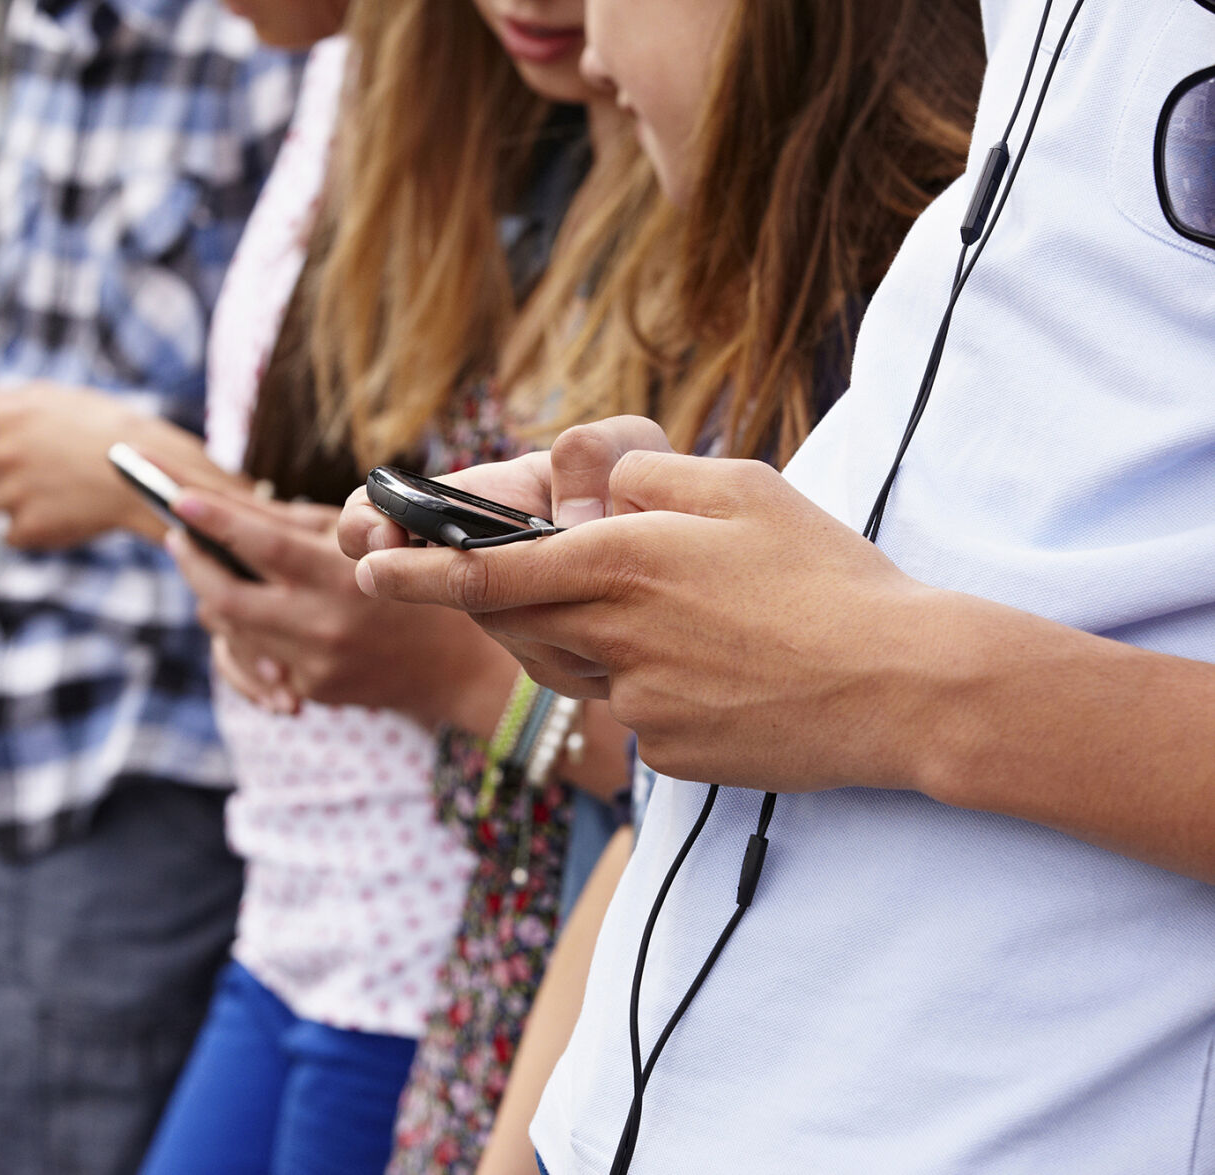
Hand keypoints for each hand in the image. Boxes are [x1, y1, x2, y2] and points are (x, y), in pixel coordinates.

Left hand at [0, 384, 241, 550]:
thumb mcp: (49, 398)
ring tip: (18, 484)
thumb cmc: (98, 425)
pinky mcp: (31, 528)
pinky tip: (48, 506)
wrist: (142, 471)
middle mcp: (3, 456)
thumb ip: (1, 405)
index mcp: (5, 420)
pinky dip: (18, 522)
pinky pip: (4, 529)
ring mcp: (15, 495)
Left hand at [169, 487, 519, 728]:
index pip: (263, 545)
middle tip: (177, 535)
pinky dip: (239, 633)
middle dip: (192, 563)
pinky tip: (242, 613)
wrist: (457, 665)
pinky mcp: (310, 691)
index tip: (178, 498)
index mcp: (343, 578)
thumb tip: (235, 507)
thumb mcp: (372, 539)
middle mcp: (324, 627)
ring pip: (229, 631)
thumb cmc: (415, 579)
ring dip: (211, 595)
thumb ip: (306, 525)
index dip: (216, 520)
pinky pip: (251, 661)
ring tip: (209, 568)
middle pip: (224, 599)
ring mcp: (314, 666)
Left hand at [352, 418, 940, 792]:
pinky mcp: (669, 753)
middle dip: (502, 604)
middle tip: (541, 581)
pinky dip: (649, 684)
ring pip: (572, 669)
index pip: (487, 572)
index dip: (416, 570)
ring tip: (664, 617)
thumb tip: (597, 488)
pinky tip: (715, 668)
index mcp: (624, 564)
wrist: (904, 687)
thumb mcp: (744, 487)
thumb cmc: (828, 578)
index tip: (369, 566)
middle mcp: (615, 638)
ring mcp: (639, 704)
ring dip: (584, 638)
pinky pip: (629, 712)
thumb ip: (651, 480)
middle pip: (517, 625)